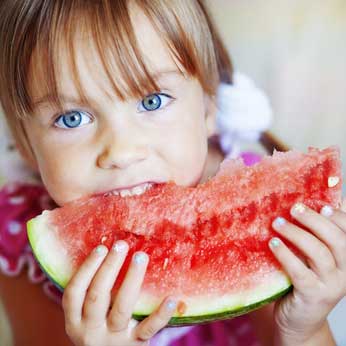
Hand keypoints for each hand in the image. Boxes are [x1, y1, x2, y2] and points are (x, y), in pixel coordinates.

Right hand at [62, 241, 177, 345]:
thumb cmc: (103, 331)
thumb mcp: (89, 317)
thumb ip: (93, 293)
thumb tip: (108, 250)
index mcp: (75, 321)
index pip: (74, 292)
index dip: (87, 268)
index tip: (101, 247)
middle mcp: (90, 332)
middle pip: (97, 295)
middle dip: (109, 267)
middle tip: (121, 245)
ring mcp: (114, 340)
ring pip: (121, 307)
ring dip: (131, 279)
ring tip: (140, 256)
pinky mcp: (135, 345)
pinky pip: (148, 328)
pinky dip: (160, 314)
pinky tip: (170, 298)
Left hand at [269, 198, 345, 343]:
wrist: (299, 319)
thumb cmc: (305, 279)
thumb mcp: (314, 256)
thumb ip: (317, 234)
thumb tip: (316, 201)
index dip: (339, 216)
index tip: (320, 204)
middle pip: (338, 240)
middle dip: (315, 220)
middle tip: (294, 208)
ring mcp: (331, 285)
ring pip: (320, 254)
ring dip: (297, 234)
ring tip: (277, 223)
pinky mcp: (313, 296)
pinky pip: (300, 272)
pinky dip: (286, 255)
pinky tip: (273, 243)